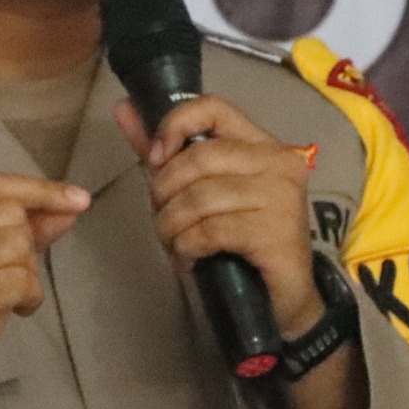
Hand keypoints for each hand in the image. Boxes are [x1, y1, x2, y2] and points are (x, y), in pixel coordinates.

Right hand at [0, 173, 86, 408]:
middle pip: (11, 213)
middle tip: (15, 277)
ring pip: (17, 245)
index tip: (79, 199)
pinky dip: (30, 296)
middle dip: (29, 244)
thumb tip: (70, 205)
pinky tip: (17, 311)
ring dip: (29, 274)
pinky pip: (19, 281)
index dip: (41, 189)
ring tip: (12, 298)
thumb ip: (21, 232)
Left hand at [113, 95, 322, 336]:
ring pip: (200, 197)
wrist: (284, 300)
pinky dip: (188, 246)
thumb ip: (166, 151)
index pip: (214, 108)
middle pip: (200, 157)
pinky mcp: (276, 232)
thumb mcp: (201, 190)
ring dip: (171, 226)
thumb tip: (123, 109)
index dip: (175, 125)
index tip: (154, 159)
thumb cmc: (243, 242)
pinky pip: (211, 230)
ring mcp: (281, 196)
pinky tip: (188, 259)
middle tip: (162, 220)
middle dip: (164, 192)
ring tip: (173, 244)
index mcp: (262, 144)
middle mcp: (278, 161)